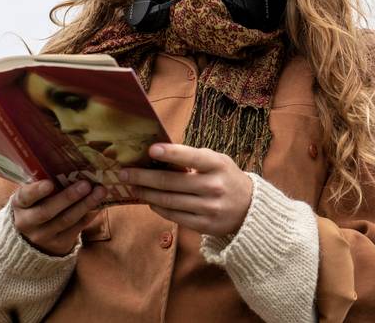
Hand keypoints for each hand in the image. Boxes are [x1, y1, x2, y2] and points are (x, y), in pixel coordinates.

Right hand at [11, 179, 107, 255]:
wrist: (31, 240)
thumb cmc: (36, 207)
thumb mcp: (32, 197)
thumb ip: (44, 184)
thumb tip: (70, 165)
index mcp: (19, 204)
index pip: (25, 197)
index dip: (36, 191)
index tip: (49, 183)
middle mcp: (27, 222)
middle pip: (47, 211)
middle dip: (68, 197)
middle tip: (86, 184)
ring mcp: (43, 236)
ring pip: (66, 220)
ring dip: (85, 205)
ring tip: (100, 191)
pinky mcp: (59, 244)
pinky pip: (77, 228)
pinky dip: (89, 215)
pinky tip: (100, 204)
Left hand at [119, 144, 252, 236]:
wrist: (250, 208)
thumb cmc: (226, 178)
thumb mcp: (218, 162)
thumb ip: (193, 158)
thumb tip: (158, 154)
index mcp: (218, 165)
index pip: (191, 157)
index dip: (170, 153)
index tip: (150, 150)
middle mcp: (214, 186)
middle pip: (171, 182)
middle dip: (143, 177)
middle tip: (124, 173)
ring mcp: (209, 208)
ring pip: (168, 201)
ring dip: (146, 193)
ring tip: (132, 187)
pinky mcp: (204, 225)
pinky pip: (174, 215)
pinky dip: (158, 207)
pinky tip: (150, 200)